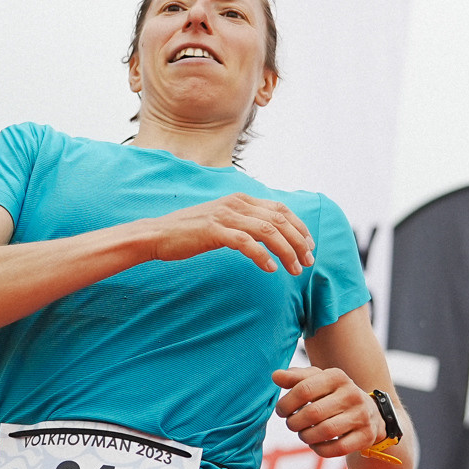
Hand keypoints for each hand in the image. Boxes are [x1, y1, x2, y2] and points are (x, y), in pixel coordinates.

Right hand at [141, 194, 314, 274]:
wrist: (158, 234)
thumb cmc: (190, 232)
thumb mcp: (222, 220)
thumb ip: (244, 222)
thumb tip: (268, 233)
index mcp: (240, 199)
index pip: (280, 209)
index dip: (299, 226)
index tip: (310, 245)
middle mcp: (236, 203)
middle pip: (279, 220)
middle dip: (299, 241)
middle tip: (308, 261)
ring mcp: (225, 215)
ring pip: (268, 231)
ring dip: (286, 251)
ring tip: (295, 269)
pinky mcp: (214, 230)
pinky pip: (246, 243)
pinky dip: (262, 256)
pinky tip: (270, 269)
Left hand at [272, 366, 384, 457]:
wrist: (369, 411)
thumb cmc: (332, 394)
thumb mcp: (316, 381)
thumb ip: (295, 377)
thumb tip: (275, 376)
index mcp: (336, 376)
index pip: (304, 389)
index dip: (286, 404)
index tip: (281, 411)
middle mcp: (351, 394)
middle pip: (313, 413)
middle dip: (294, 423)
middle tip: (291, 424)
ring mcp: (361, 415)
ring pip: (325, 431)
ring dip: (306, 436)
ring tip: (303, 434)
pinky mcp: (366, 435)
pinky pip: (338, 448)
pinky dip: (321, 449)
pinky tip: (316, 444)